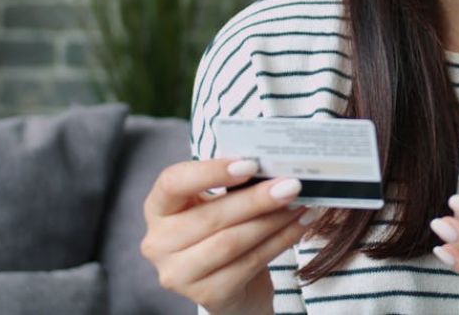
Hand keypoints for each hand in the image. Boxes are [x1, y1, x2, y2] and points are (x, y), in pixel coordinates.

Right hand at [140, 158, 317, 313]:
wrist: (233, 286)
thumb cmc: (223, 231)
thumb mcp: (216, 203)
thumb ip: (234, 185)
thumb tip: (273, 166)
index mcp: (158, 208)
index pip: (173, 183)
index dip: (210, 172)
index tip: (249, 164)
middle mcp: (159, 243)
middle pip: (211, 216)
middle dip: (257, 199)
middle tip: (291, 186)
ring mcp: (178, 274)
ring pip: (232, 242)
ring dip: (272, 221)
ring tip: (300, 205)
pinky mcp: (206, 295)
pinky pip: (249, 263)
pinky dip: (280, 242)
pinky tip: (298, 226)